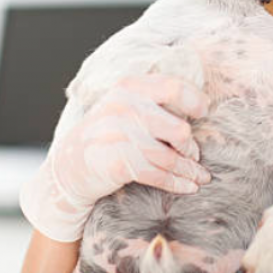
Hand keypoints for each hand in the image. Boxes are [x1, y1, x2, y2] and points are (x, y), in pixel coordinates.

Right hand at [19, 73, 211, 242]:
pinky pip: (157, 174)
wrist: (69, 164)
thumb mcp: (124, 104)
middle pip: (179, 129)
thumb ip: (154, 100)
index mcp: (130, 86)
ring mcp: (119, 135)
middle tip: (194, 154)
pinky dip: (177, 182)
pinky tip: (188, 186)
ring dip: (189, 170)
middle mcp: (124, 106)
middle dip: (191, 146)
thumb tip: (200, 105)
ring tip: (200, 176)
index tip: (204, 111)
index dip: (195, 101)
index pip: (174, 88)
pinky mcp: (117, 163)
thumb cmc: (108, 132)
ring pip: (170, 157)